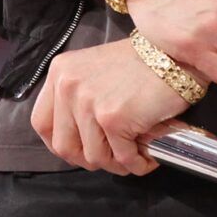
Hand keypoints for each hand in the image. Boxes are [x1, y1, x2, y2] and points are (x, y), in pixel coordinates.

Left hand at [30, 38, 187, 174]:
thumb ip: (77, 98)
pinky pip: (122, 158)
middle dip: (89, 158)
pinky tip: (148, 156)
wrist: (176, 52)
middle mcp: (68, 85)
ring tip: (136, 153)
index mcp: (60, 72)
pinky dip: (137, 163)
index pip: (41, 123)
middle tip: (113, 156)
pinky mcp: (113, 118)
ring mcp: (89, 102)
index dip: (60, 143)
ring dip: (117, 162)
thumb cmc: (142, 63)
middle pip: (64, 146)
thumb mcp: (94, 71)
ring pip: (94, 157)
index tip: (80, 149)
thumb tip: (76, 140)